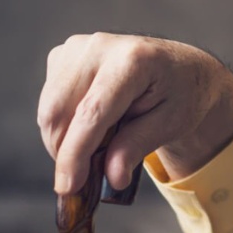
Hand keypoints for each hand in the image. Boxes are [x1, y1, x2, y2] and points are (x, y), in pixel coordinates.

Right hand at [38, 33, 232, 193]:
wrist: (183, 67)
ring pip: (50, 109)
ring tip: (101, 144)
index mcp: (134, 60)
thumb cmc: (182, 95)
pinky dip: (64, 124)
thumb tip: (112, 177)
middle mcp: (99, 46)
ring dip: (65, 140)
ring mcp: (77, 47)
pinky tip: (94, 125)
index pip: (92, 113)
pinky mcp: (64, 55)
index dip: (75, 153)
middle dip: (66, 151)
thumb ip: (137, 146)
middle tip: (88, 175)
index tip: (67, 186)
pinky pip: (50, 102)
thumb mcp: (172, 124)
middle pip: (59, 111)